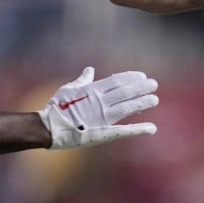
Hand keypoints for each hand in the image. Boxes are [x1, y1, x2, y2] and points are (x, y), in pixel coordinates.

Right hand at [39, 67, 157, 148]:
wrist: (48, 128)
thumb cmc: (56, 107)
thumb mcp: (69, 89)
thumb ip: (83, 80)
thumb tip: (90, 69)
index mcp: (92, 90)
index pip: (117, 81)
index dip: (131, 78)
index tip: (142, 76)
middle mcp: (100, 102)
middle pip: (125, 92)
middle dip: (141, 88)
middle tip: (154, 84)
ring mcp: (103, 118)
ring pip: (127, 108)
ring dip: (142, 103)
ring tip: (155, 99)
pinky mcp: (103, 133)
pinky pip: (125, 131)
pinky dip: (139, 129)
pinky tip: (152, 128)